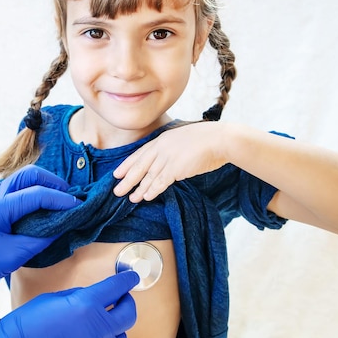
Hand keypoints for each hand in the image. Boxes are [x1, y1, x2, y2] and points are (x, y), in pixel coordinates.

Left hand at [0, 165, 80, 301]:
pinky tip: (33, 187)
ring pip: (20, 176)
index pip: (37, 194)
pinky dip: (27, 184)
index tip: (76, 206)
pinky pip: (10, 183)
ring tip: (56, 196)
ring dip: (41, 182)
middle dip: (52, 182)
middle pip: (29, 174)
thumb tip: (61, 224)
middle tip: (67, 197)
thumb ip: (40, 237)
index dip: (60, 199)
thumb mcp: (15, 255)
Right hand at [0, 271, 139, 337]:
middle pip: (129, 312)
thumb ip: (80, 296)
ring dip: (118, 324)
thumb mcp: (56, 297)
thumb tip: (94, 296)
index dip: (127, 279)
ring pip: (123, 335)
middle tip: (123, 296)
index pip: (117, 287)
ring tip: (108, 318)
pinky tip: (98, 334)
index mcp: (86, 304)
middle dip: (128, 301)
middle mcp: (97, 326)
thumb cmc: (31, 321)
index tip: (132, 276)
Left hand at [113, 122, 227, 202]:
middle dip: (127, 179)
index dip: (127, 164)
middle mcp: (162, 147)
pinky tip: (146, 197)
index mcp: (162, 139)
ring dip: (138, 188)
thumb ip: (172, 148)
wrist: (221, 139)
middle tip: (116, 190)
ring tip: (130, 198)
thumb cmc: (207, 140)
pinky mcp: (176, 167)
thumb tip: (166, 161)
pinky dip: (152, 190)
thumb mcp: (183, 140)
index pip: (140, 153)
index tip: (117, 173)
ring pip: (148, 176)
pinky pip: (161, 181)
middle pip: (139, 165)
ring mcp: (168, 157)